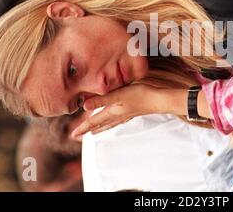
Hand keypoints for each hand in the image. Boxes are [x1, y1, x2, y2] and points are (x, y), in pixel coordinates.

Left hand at [71, 84, 185, 140]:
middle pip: (101, 124)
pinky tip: (117, 120)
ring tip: (95, 132)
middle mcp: (118, 115)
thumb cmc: (140, 95)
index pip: (94, 121)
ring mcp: (127, 114)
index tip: (72, 135)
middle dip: (90, 129)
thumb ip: (101, 99)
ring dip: (101, 128)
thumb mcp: (118, 94)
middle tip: (79, 136)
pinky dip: (114, 122)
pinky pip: (120, 119)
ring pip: (110, 123)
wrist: (160, 99)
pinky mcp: (134, 111)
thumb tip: (83, 106)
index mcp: (113, 111)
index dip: (83, 127)